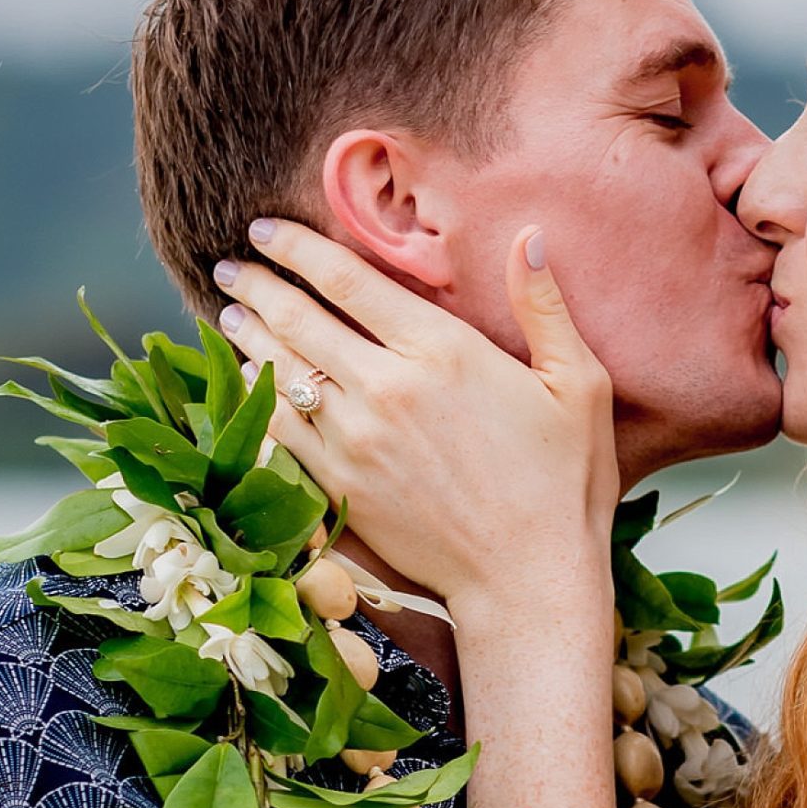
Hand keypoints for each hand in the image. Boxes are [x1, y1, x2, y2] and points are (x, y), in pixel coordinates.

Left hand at [214, 219, 619, 627]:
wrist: (529, 577)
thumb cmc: (563, 482)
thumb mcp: (578, 384)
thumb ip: (545, 306)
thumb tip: (531, 235)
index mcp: (442, 351)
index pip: (347, 280)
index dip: (298, 249)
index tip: (267, 230)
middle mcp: (388, 388)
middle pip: (299, 319)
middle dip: (257, 286)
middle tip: (231, 267)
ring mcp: (356, 440)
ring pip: (280, 372)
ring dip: (247, 337)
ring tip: (228, 314)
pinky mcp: (342, 486)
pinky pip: (281, 430)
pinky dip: (257, 400)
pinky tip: (247, 383)